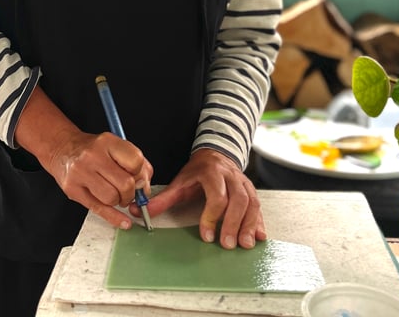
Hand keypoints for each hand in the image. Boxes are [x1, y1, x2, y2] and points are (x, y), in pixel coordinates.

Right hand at [13, 87, 152, 229]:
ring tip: (115, 195)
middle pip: (125, 183)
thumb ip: (135, 163)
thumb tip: (145, 187)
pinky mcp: (73, 190)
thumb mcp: (115, 146)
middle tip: (128, 192)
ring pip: (112, 198)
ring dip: (119, 202)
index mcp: (108, 142)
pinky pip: (98, 209)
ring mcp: (81, 173)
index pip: (135, 160)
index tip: (138, 178)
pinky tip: (123, 222)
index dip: (140, 173)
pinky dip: (114, 218)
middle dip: (131, 193)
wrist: (62, 149)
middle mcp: (93, 156)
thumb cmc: (93, 149)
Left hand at [135, 148, 265, 249]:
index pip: (216, 195)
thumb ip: (163, 198)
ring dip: (249, 224)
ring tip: (245, 245)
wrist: (215, 154)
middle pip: (238, 199)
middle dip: (233, 223)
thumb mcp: (179, 182)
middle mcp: (231, 176)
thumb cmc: (197, 172)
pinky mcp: (251, 190)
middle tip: (227, 245)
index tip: (206, 235)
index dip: (212, 215)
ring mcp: (243, 182)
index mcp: (212, 172)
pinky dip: (259, 221)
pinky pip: (258, 205)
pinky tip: (259, 236)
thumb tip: (138, 211)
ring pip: (251, 202)